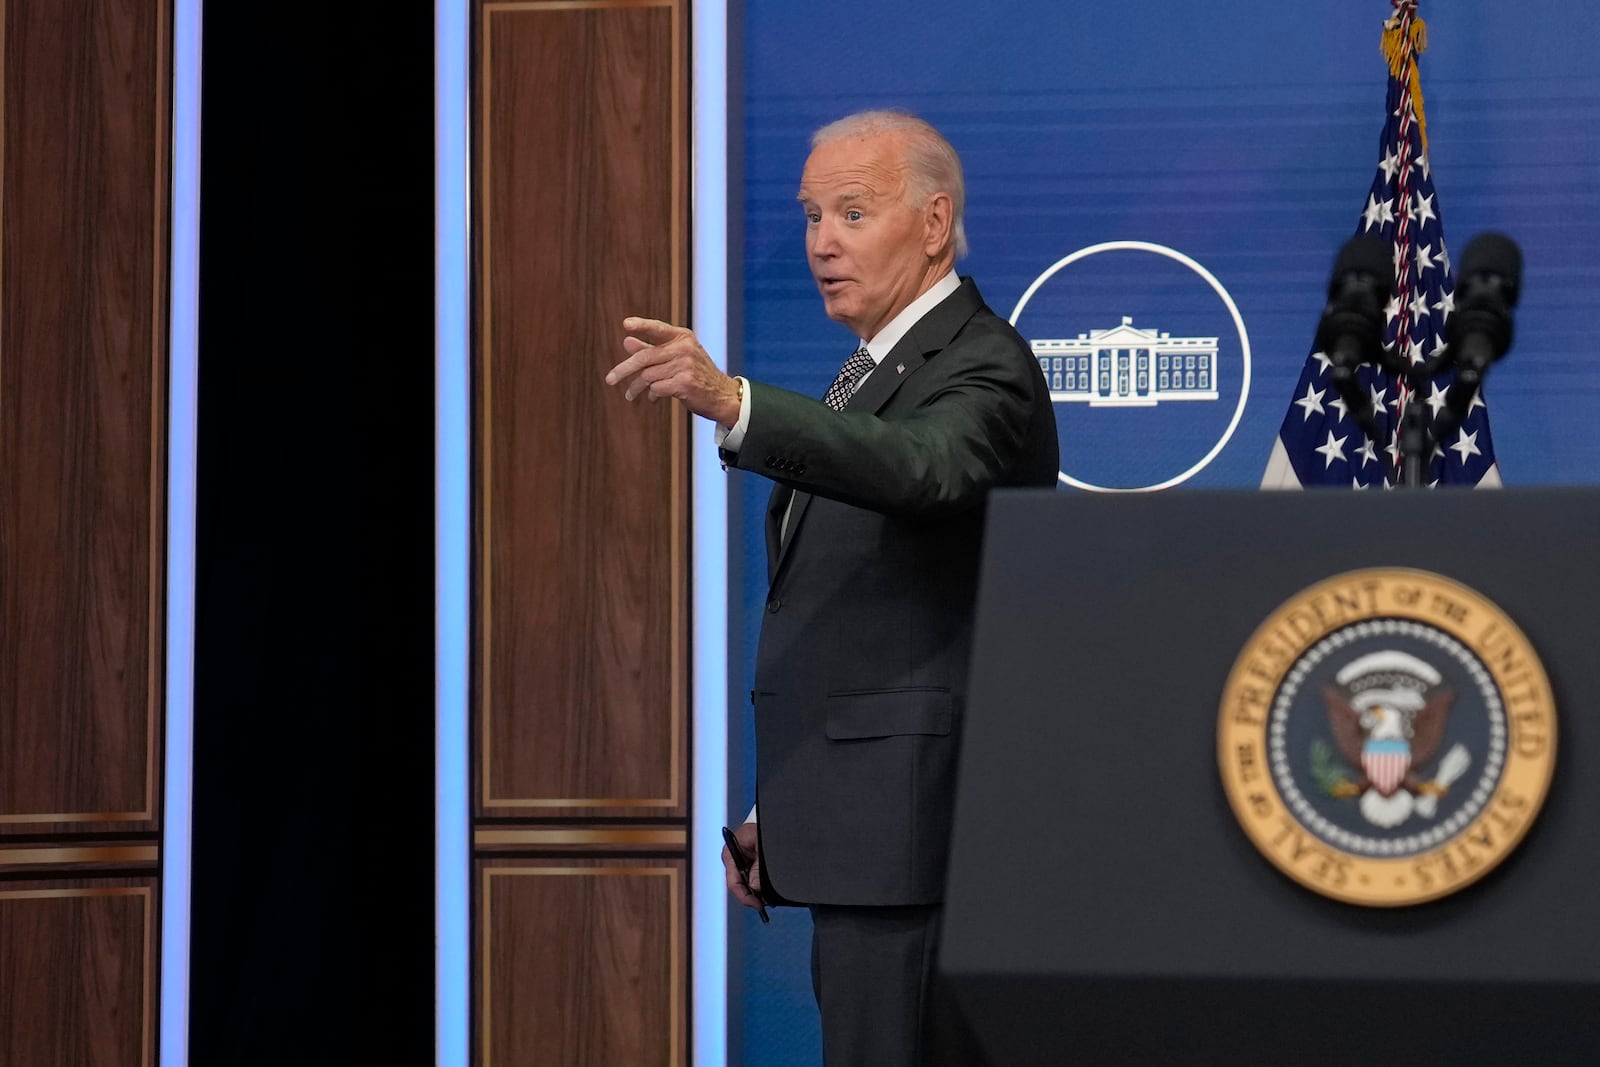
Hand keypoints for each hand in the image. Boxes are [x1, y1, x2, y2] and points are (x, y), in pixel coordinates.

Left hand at [606, 317, 740, 426]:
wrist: (721, 395)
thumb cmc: (695, 374)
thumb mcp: (675, 358)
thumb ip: (651, 349)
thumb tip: (626, 341)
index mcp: (682, 337)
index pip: (657, 328)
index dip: (641, 325)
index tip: (625, 325)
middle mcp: (684, 348)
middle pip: (645, 357)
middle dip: (624, 370)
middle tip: (610, 379)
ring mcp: (685, 365)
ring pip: (648, 376)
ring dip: (637, 387)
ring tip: (631, 394)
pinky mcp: (685, 383)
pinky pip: (657, 388)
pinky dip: (651, 395)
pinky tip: (653, 398)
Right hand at [721, 820, 764, 910]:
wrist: (772, 819)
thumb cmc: (765, 829)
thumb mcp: (762, 848)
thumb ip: (758, 868)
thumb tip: (755, 888)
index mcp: (730, 854)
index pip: (733, 882)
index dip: (744, 897)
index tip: (757, 905)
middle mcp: (733, 860)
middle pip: (739, 886)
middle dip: (751, 896)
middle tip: (764, 905)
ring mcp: (740, 863)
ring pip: (746, 884)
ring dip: (757, 892)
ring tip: (768, 899)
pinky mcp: (749, 864)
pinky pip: (752, 879)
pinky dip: (760, 886)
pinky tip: (767, 891)